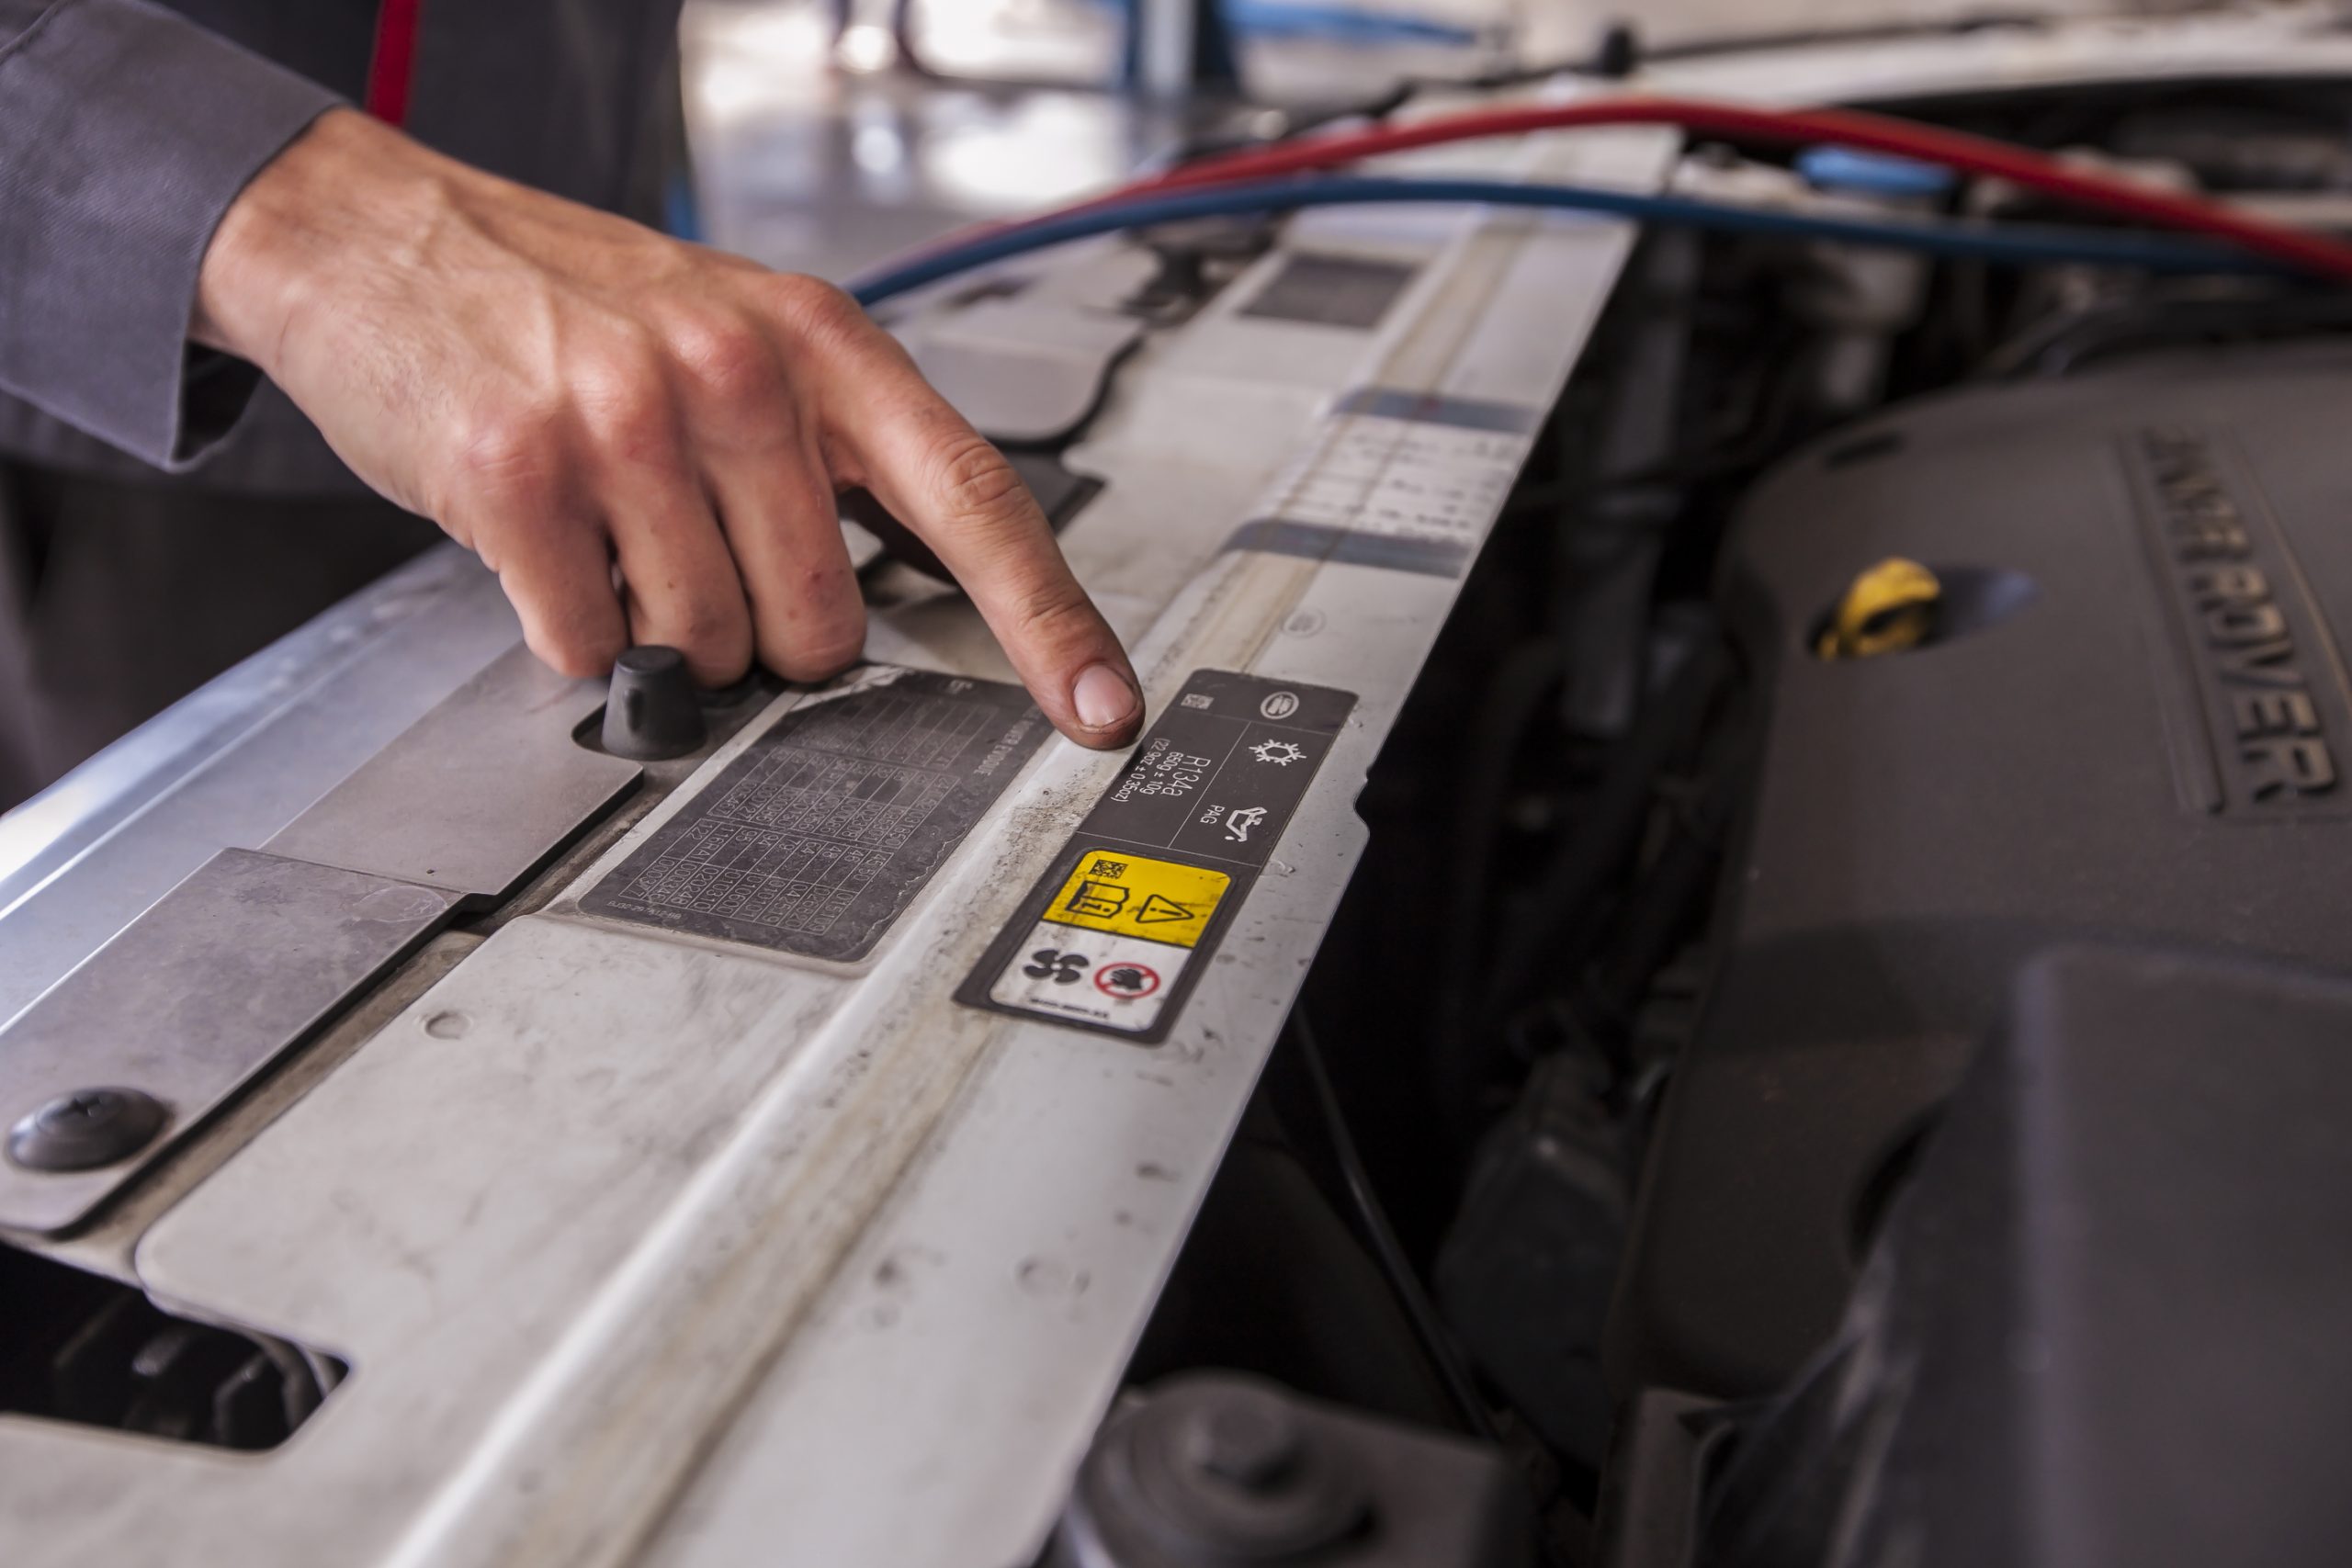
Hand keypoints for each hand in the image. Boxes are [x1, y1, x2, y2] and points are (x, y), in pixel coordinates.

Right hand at [193, 108, 1142, 747]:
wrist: (386, 237)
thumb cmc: (576, 301)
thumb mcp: (739, 334)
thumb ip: (832, 452)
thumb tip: (921, 601)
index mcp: (821, 343)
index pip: (974, 499)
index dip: (1049, 622)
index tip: (1103, 708)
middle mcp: (739, 371)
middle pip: (825, 624)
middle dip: (768, 632)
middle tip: (700, 554)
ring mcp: (630, 419)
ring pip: (709, 648)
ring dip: (661, 629)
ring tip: (614, 530)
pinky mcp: (523, 472)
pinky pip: (592, 647)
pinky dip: (572, 630)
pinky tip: (550, 545)